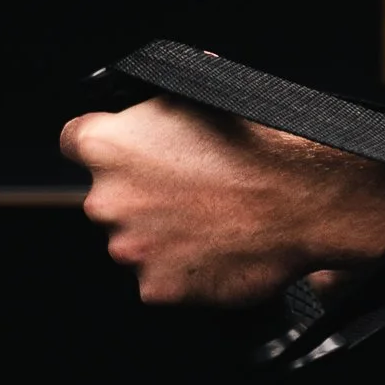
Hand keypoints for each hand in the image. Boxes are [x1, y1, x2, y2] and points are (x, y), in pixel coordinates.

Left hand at [60, 97, 384, 305]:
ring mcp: (131, 248)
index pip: (76, 141)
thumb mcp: (204, 97)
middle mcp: (108, 199)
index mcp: (110, 145)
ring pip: (137, 241)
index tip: (130, 152)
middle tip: (192, 191)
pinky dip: (188, 268)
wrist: (308, 198)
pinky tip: (222, 247)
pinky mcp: (158, 287)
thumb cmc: (264, 143)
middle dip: (143, 195)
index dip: (109, 146)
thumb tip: (159, 102)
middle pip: (110, 197)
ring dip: (166, 235)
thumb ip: (159, 107)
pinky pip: (165, 279)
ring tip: (217, 220)